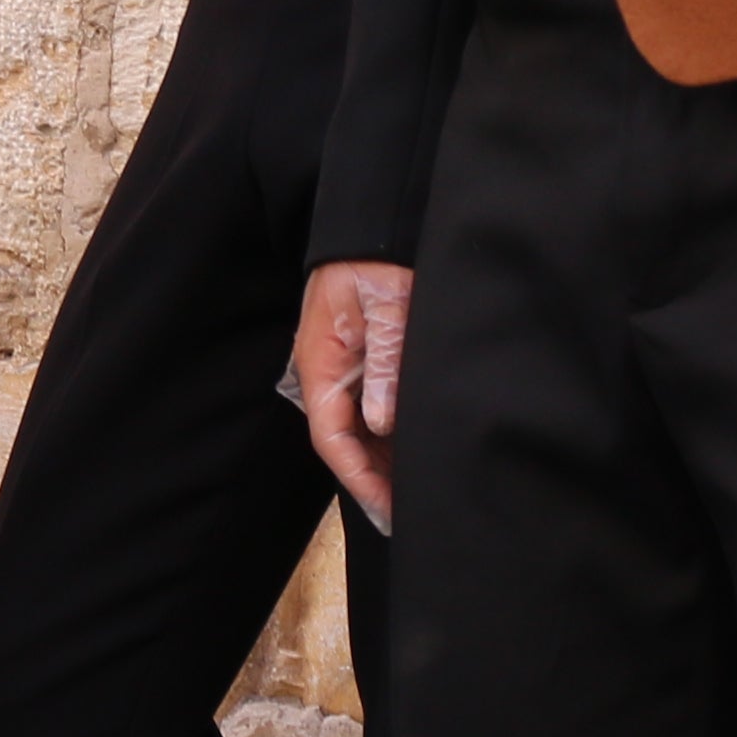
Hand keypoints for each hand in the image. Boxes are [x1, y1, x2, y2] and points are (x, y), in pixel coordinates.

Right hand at [291, 261, 411, 531]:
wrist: (377, 225)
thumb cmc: (378, 260)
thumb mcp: (386, 306)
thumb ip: (385, 362)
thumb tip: (382, 421)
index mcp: (319, 363)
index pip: (332, 437)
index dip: (359, 477)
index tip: (389, 506)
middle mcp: (325, 373)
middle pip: (345, 442)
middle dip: (374, 479)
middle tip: (411, 511)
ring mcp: (342, 369)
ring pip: (359, 430)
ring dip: (383, 460)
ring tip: (417, 490)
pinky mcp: (360, 362)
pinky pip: (370, 410)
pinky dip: (389, 436)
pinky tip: (414, 451)